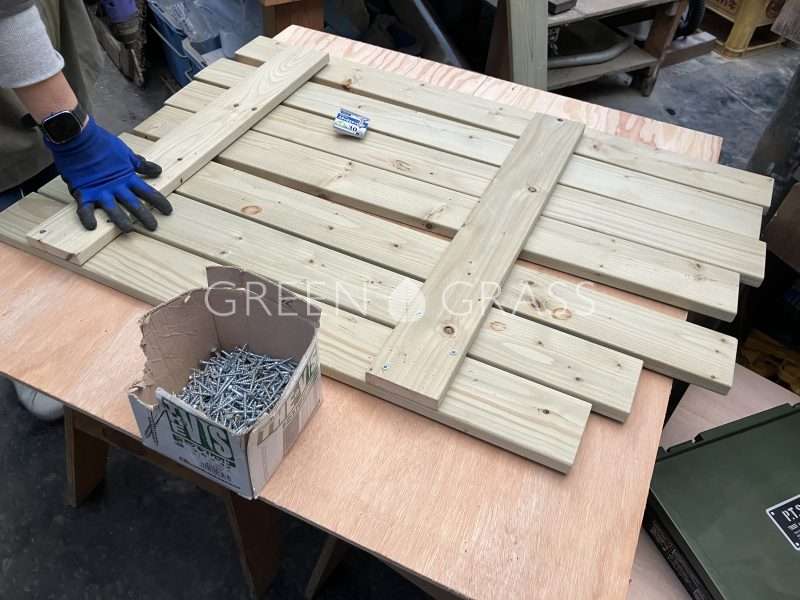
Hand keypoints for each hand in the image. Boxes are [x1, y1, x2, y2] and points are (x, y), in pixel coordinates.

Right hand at [44, 117, 172, 231]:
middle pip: (133, 204)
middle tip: (153, 227)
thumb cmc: (102, 143)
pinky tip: (92, 227)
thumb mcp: (126, 153)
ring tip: (128, 230)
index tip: (168, 211)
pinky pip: (84, 208)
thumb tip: (157, 171)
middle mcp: (116, 186)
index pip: (148, 192)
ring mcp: (99, 190)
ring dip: (121, 220)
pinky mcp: (83, 192)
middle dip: (145, 216)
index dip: (159, 202)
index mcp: (127, 177)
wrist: (77, 136)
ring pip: (113, 209)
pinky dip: (87, 218)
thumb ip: (141, 165)